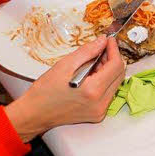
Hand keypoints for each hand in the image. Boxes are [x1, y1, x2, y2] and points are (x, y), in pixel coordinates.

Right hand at [4, 37, 125, 140]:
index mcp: (93, 90)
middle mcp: (100, 103)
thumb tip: (103, 41)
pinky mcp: (97, 114)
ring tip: (92, 63)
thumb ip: (88, 51)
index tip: (109, 40)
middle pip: (119, 75)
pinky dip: (103, 81)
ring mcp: (100, 111)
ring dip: (108, 70)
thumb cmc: (45, 90)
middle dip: (112, 59)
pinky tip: (90, 75)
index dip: (114, 49)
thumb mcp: (65, 65)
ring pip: (115, 83)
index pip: (116, 65)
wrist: (35, 113)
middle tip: (100, 49)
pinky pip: (108, 93)